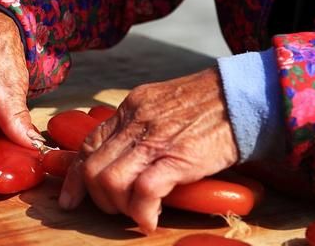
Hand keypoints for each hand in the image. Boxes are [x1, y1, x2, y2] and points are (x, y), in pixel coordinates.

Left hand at [59, 68, 237, 232]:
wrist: (243, 95)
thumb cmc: (210, 103)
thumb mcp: (164, 103)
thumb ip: (141, 123)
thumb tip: (127, 152)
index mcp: (131, 107)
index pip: (88, 143)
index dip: (75, 176)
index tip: (71, 198)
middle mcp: (135, 121)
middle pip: (93, 167)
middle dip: (98, 198)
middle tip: (117, 208)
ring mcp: (154, 139)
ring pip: (110, 181)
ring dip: (119, 207)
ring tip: (137, 212)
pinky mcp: (177, 157)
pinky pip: (144, 192)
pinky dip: (143, 213)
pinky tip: (151, 219)